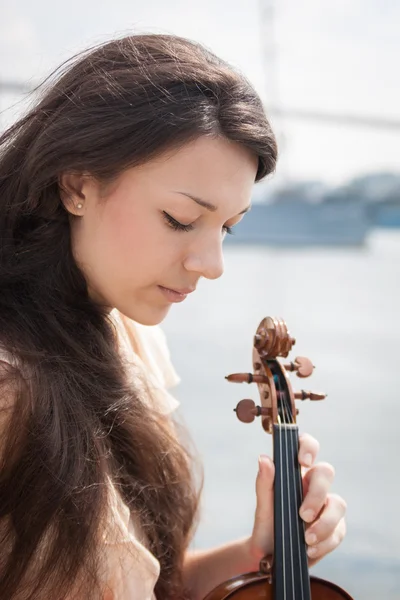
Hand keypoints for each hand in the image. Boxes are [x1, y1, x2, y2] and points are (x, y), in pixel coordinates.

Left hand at [248, 433, 346, 567]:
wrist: (269, 556)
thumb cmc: (268, 524)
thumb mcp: (264, 505)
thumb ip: (264, 482)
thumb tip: (264, 458)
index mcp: (296, 473)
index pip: (307, 447)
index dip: (309, 447)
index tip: (303, 462)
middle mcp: (314, 485)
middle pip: (326, 472)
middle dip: (316, 494)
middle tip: (302, 515)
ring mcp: (327, 506)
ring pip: (338, 504)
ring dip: (325, 523)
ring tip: (307, 539)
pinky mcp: (335, 529)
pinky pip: (339, 531)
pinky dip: (326, 542)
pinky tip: (310, 549)